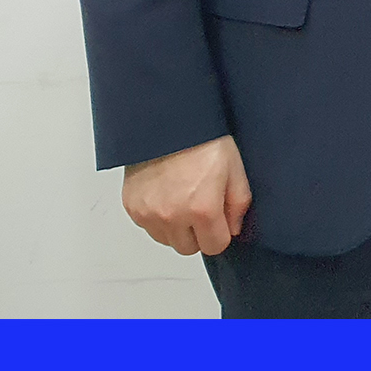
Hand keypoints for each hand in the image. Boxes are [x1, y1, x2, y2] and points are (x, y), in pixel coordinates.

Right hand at [121, 134, 250, 255]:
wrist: (168, 122)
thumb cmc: (202, 140)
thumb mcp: (235, 169)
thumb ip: (238, 205)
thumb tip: (232, 228)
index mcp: (201, 208)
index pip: (214, 246)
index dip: (220, 233)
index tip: (219, 220)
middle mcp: (172, 215)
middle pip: (189, 248)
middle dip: (198, 234)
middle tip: (201, 209)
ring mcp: (148, 212)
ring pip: (166, 240)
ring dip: (176, 228)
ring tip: (182, 199)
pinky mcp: (132, 206)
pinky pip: (147, 226)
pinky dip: (157, 218)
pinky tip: (166, 195)